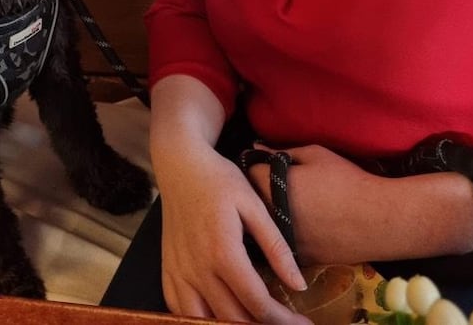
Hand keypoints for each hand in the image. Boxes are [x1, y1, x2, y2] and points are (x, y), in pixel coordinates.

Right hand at [157, 143, 310, 322]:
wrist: (180, 164)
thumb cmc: (219, 180)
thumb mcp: (253, 204)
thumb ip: (276, 246)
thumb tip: (299, 284)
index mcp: (223, 252)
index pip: (257, 303)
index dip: (284, 320)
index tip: (304, 323)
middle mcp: (198, 269)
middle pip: (233, 319)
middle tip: (285, 323)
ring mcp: (179, 272)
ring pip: (203, 321)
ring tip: (255, 321)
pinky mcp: (168, 270)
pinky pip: (179, 309)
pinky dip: (200, 319)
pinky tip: (219, 316)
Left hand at [245, 143, 392, 264]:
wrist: (379, 219)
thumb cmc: (347, 179)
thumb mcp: (314, 155)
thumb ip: (281, 151)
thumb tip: (256, 146)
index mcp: (274, 187)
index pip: (249, 173)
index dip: (256, 167)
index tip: (265, 166)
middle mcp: (273, 216)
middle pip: (253, 202)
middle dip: (258, 192)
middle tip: (276, 185)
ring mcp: (285, 241)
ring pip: (265, 227)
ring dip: (269, 215)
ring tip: (288, 205)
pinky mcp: (300, 259)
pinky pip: (283, 244)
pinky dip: (285, 235)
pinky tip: (302, 226)